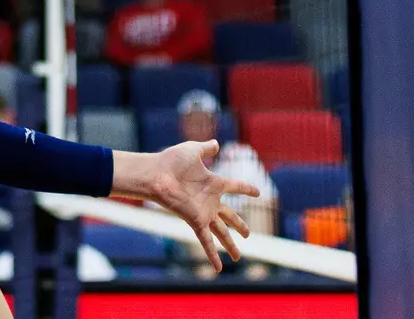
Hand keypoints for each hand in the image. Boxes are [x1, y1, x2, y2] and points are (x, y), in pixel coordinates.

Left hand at [115, 141, 257, 271]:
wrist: (157, 175)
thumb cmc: (172, 161)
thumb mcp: (193, 150)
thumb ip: (205, 148)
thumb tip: (216, 144)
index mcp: (213, 183)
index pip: (235, 186)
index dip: (246, 189)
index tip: (257, 192)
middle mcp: (210, 200)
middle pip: (229, 216)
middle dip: (239, 225)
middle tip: (248, 234)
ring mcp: (203, 213)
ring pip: (221, 232)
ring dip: (230, 245)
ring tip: (238, 258)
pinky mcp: (196, 222)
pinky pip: (207, 241)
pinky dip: (213, 255)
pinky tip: (219, 269)